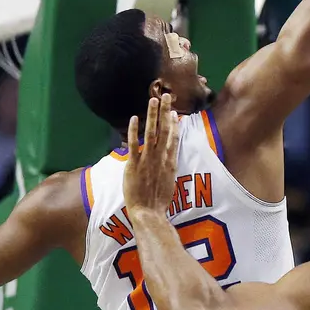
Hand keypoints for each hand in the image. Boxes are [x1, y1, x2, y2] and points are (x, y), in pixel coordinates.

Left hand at [123, 94, 180, 214]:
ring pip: (152, 133)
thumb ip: (167, 171)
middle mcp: (161, 158)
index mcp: (170, 162)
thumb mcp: (168, 184)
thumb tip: (167, 165)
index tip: (175, 113)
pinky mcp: (134, 165)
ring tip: (154, 100)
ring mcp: (148, 160)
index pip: (173, 139)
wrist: (149, 213)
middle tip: (167, 96)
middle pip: (165, 130)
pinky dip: (135, 131)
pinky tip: (135, 118)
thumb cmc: (158, 203)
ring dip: (153, 115)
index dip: (174, 125)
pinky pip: (135, 144)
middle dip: (166, 112)